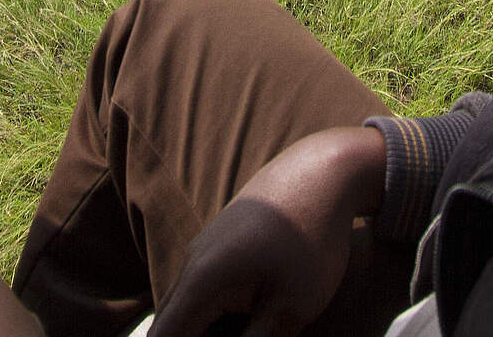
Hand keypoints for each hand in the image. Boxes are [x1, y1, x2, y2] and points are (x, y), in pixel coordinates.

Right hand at [149, 124, 386, 336]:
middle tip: (240, 335)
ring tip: (243, 330)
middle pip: (169, 324)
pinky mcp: (218, 244)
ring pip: (185, 305)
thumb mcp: (292, 305)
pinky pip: (201, 289)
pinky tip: (243, 320)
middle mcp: (192, 263)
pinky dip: (211, 313)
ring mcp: (203, 249)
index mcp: (202, 281)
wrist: (323, 172)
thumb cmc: (312, 238)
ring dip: (200, 329)